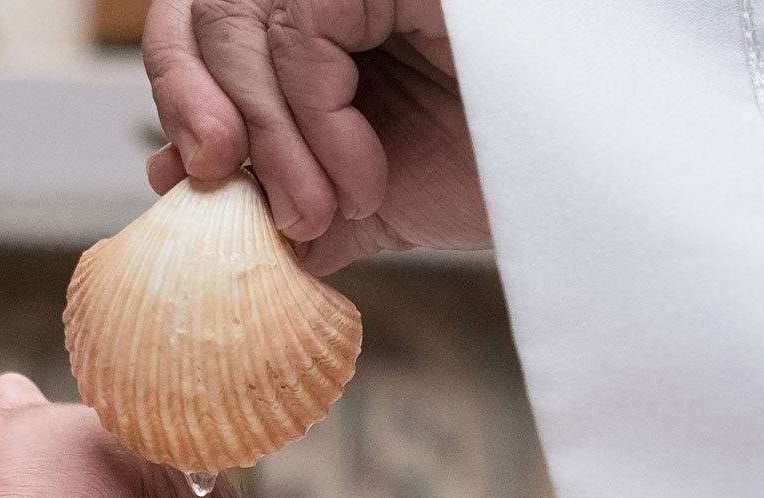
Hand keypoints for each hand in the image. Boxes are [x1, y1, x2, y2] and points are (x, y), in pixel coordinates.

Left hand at [143, 0, 489, 273]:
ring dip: (271, 139)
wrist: (586, 188)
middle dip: (200, 108)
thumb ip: (275, 195)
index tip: (184, 174)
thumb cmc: (489, 174)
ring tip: (322, 211)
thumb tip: (177, 186)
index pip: (202, 21)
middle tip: (220, 186)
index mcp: (320, 18)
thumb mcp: (359, 196)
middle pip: (208, 9)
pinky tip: (364, 177)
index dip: (177, 88)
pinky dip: (314, 121)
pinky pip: (304, 31)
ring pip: (248, 24)